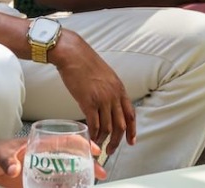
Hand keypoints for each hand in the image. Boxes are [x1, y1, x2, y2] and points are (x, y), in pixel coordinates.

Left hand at [0, 135, 107, 185]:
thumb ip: (7, 162)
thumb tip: (14, 169)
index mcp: (39, 144)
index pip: (65, 140)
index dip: (81, 143)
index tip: (94, 151)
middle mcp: (44, 156)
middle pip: (71, 157)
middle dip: (87, 164)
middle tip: (100, 173)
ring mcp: (41, 167)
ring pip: (65, 171)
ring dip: (79, 178)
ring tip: (91, 185)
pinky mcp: (35, 179)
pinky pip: (53, 184)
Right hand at [51, 32, 135, 156]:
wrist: (73, 54)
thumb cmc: (85, 62)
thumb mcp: (105, 75)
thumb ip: (109, 90)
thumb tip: (108, 104)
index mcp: (120, 89)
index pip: (131, 114)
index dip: (132, 130)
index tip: (131, 141)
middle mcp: (114, 95)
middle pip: (121, 125)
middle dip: (117, 141)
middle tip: (111, 150)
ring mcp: (102, 99)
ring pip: (107, 127)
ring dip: (103, 140)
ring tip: (98, 146)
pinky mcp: (88, 101)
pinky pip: (94, 124)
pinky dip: (93, 134)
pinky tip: (90, 139)